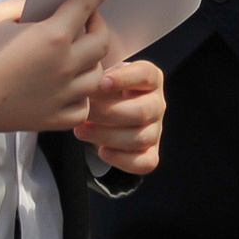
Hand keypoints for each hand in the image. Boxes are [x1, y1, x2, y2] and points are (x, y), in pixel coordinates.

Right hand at [0, 0, 111, 137]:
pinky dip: (81, 96)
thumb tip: (47, 1)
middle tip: (87, 21)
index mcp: (52, 37)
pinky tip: (68, 87)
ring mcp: (60, 96)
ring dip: (91, 61)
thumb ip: (28, 3)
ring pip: (96, 76)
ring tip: (78, 54)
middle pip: (101, 42)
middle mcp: (63, 67)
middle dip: (98, 25)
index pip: (85, 8)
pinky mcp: (50, 119)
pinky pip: (82, 108)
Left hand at [73, 55, 166, 174]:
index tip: (102, 82)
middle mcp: (157, 104)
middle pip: (142, 111)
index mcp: (151, 79)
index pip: (145, 75)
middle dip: (107, 113)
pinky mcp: (151, 153)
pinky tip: (102, 151)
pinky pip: (145, 163)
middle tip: (84, 113)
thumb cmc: (106, 92)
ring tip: (81, 131)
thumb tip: (86, 88)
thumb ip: (98, 80)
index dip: (125, 78)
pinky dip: (122, 159)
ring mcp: (156, 130)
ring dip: (107, 136)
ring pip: (140, 138)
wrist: (110, 113)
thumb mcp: (104, 78)